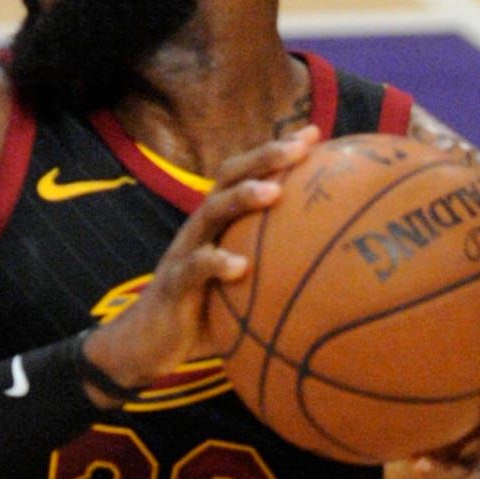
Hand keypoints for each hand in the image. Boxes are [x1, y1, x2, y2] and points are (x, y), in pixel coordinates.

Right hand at [80, 128, 317, 397]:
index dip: (274, 152)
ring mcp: (184, 253)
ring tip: (273, 192)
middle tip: (300, 148)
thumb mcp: (242, 285)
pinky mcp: (172, 285)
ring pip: (210, 213)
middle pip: (228, 178)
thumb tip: (332, 274)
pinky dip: (214, 263)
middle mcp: (200, 228)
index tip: (313, 135)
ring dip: (241, 198)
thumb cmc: (205, 312)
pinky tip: (239, 267)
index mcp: (218, 222)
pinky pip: (192, 269)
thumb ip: (274, 269)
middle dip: (264, 158)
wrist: (147, 344)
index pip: (245, 175)